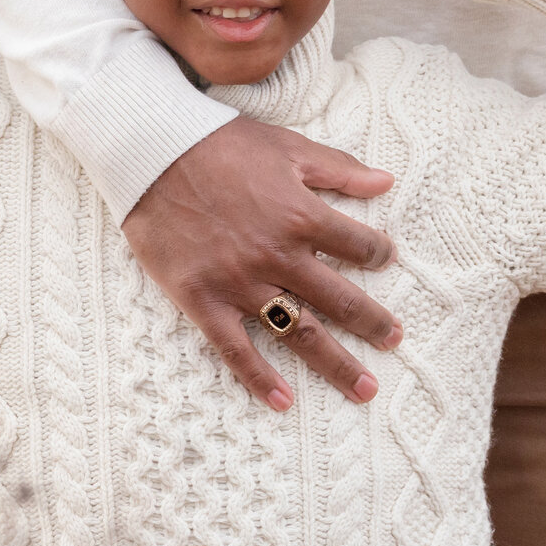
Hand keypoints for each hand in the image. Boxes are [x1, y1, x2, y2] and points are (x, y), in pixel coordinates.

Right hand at [123, 118, 403, 411]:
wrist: (151, 151)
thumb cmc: (220, 144)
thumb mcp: (288, 146)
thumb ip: (339, 169)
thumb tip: (387, 182)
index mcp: (302, 216)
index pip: (360, 247)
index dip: (379, 254)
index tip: (385, 261)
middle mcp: (279, 256)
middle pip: (340, 300)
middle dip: (374, 324)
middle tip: (394, 342)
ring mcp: (240, 283)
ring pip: (299, 332)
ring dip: (336, 363)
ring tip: (364, 389)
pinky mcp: (202, 300)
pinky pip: (235, 349)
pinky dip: (259, 378)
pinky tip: (284, 402)